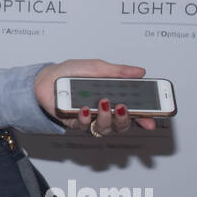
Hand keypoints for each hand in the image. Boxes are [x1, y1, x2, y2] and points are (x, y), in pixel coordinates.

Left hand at [33, 60, 157, 133]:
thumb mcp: (97, 68)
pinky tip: (85, 109)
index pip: (133, 111)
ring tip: (103, 104)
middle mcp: (103, 111)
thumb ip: (119, 72)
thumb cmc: (69, 72)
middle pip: (121, 124)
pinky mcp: (75, 122)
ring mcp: (90, 118)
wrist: (45, 79)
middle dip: (126, 119)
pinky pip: (84, 126)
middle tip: (123, 108)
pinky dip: (86, 117)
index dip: (144, 118)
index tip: (151, 119)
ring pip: (105, 128)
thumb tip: (140, 72)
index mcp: (111, 98)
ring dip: (106, 118)